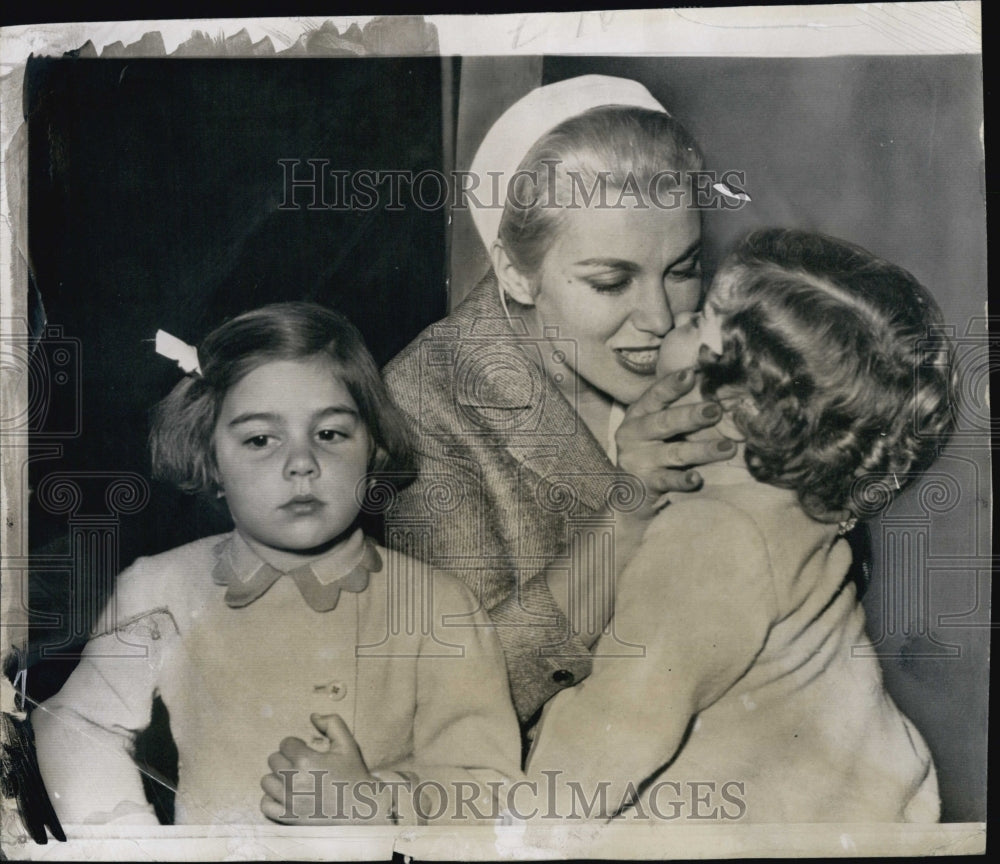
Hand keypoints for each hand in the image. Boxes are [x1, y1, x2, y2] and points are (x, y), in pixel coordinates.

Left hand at [260, 713, 388, 823]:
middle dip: (286, 758)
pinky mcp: (287, 816)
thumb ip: (332, 723)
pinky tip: (286, 795)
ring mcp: (289, 800)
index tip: (307, 751)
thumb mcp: (347, 744)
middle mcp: (293, 780)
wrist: (360, 807)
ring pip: (266, 781)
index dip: (296, 745)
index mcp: (306, 760)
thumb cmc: (353, 774)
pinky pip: (265, 804)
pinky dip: (272, 799)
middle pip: (273, 760)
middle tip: (302, 764)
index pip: (285, 743)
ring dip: (278, 777)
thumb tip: (313, 716)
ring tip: (293, 779)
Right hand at [615, 367, 734, 515]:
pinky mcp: (645, 485)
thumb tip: (713, 385)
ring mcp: (638, 461)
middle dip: (691, 416)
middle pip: (664, 422)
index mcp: (638, 415)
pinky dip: (682, 480)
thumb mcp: (656, 427)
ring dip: (702, 450)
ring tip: (728, 447)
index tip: (690, 374)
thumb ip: (676, 409)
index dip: (671, 385)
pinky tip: (697, 479)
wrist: (630, 494)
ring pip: (674, 453)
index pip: (654, 396)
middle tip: (715, 410)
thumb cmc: (652, 452)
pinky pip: (668, 481)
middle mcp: (633, 435)